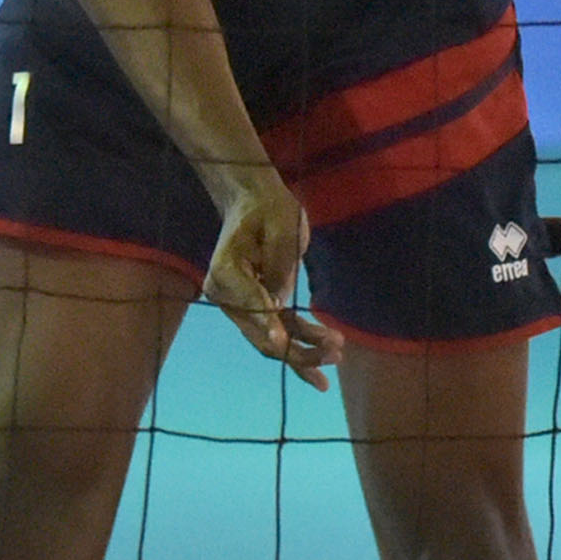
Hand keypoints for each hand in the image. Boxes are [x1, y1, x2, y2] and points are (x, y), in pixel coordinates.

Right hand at [204, 168, 342, 391]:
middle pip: (261, 333)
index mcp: (224, 271)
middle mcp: (228, 296)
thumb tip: (280, 302)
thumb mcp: (280, 226)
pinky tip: (325, 357)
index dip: (267, 323)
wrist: (254, 201)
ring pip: (273, 340)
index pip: (247, 304)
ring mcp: (243, 306)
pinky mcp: (261, 307)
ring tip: (336, 356)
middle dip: (297, 348)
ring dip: (305, 352)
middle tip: (332, 352)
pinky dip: (302, 345)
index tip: (283, 341)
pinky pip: (281, 331)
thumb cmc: (268, 207)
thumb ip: (279, 264)